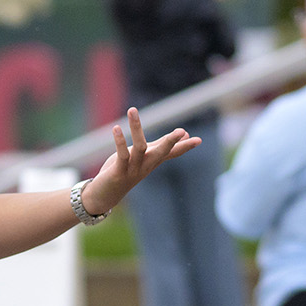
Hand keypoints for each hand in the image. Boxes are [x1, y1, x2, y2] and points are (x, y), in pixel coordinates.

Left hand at [80, 108, 199, 213]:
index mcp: (152, 161)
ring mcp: (133, 169)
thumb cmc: (125, 170)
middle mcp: (146, 166)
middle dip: (171, 142)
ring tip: (132, 110)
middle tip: (182, 131)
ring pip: (139, 148)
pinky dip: (119, 141)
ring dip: (136, 128)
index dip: (185, 147)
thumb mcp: (144, 157)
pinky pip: (122, 155)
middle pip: (162, 153)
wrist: (105, 195)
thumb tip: (182, 136)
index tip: (199, 140)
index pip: (172, 153)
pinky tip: (116, 128)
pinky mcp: (119, 173)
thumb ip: (159, 146)